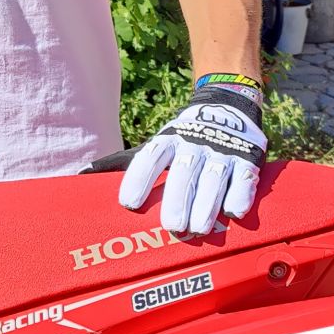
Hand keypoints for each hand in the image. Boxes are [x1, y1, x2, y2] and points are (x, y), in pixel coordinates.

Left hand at [117, 90, 266, 236]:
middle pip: (184, 172)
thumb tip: (84, 174)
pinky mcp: (249, 157)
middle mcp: (194, 144)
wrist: (228, 106)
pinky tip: (234, 211)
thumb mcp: (157, 143)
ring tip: (199, 227)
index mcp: (169, 139)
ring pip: (214, 177)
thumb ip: (125, 162)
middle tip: (174, 226)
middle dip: (178, 199)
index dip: (139, 179)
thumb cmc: (183, 138)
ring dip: (207, 203)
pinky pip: (245, 177)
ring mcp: (223, 150)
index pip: (151, 157)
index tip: (129, 203)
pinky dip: (240, 194)